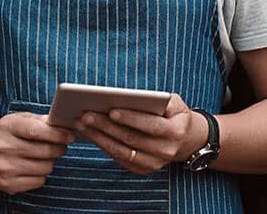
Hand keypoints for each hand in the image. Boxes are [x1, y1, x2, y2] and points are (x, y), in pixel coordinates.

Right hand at [0, 112, 74, 194]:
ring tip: (40, 156)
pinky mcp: (7, 184)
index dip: (57, 134)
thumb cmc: (5, 134)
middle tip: (60, 146)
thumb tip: (61, 122)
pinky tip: (31, 167)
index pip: (36, 131)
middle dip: (58, 148)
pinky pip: (39, 181)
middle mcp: (3, 147)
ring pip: (45, 168)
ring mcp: (4, 167)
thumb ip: (39, 120)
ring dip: (49, 162)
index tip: (70, 136)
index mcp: (7, 127)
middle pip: (45, 151)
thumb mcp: (18, 120)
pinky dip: (40, 175)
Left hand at [75, 93, 206, 174]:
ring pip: (121, 150)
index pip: (151, 126)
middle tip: (86, 114)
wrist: (185, 140)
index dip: (131, 118)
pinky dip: (102, 145)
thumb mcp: (174, 103)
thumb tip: (129, 96)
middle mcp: (165, 151)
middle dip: (106, 126)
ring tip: (81, 123)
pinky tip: (89, 133)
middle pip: (131, 139)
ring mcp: (154, 163)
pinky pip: (119, 157)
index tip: (111, 110)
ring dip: (99, 137)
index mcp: (175, 132)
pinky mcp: (142, 169)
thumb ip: (158, 99)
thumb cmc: (174, 115)